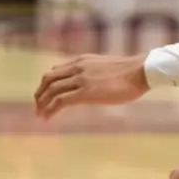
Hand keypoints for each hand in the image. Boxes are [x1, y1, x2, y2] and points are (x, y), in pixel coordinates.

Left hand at [33, 54, 149, 119]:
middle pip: (49, 78)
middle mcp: (77, 67)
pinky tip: (47, 118)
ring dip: (42, 103)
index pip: (56, 70)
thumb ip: (95, 72)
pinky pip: (60, 101)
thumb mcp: (107, 67)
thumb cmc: (130, 72)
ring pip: (52, 90)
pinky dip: (50, 109)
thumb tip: (95, 83)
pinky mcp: (85, 92)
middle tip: (38, 105)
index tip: (45, 94)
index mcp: (82, 60)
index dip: (47, 83)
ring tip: (39, 114)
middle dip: (40, 92)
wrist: (140, 71)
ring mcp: (80, 79)